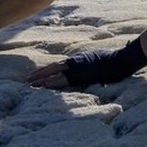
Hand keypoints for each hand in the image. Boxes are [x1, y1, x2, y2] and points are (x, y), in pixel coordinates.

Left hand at [29, 38, 146, 88]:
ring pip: (55, 73)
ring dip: (43, 79)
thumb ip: (89, 63)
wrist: (119, 60)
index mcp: (77, 59)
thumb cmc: (111, 60)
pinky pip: (63, 80)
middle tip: (27, 80)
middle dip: (40, 74)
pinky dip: (53, 83)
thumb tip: (88, 68)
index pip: (58, 65)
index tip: (37, 74)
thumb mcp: (96, 59)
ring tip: (31, 85)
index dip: (47, 70)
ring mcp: (77, 68)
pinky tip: (44, 87)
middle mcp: (75, 62)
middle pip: (53, 68)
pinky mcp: (80, 75)